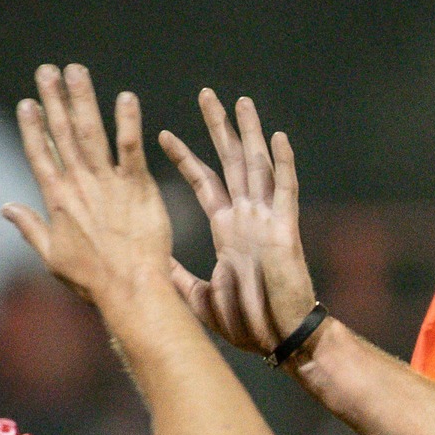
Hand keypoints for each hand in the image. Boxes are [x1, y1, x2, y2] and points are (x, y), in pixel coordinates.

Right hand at [1, 64, 173, 302]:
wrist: (130, 288)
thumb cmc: (92, 279)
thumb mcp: (52, 257)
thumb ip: (29, 227)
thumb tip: (4, 208)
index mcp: (57, 199)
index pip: (40, 153)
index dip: (33, 126)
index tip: (27, 102)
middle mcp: (79, 184)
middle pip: (62, 133)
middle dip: (54, 99)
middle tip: (47, 70)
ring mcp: (108, 183)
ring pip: (91, 132)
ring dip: (83, 99)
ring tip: (75, 71)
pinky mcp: (138, 186)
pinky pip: (130, 147)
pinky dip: (127, 122)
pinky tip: (126, 97)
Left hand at [158, 89, 318, 357]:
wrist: (279, 339)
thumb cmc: (246, 323)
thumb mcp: (199, 295)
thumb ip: (176, 275)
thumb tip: (149, 260)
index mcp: (228, 229)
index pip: (203, 182)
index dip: (184, 157)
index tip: (162, 134)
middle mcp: (247, 217)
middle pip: (231, 161)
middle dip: (218, 128)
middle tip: (206, 94)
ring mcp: (268, 220)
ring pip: (257, 166)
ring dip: (249, 134)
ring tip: (241, 101)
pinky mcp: (286, 230)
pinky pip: (286, 190)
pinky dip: (283, 164)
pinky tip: (278, 137)